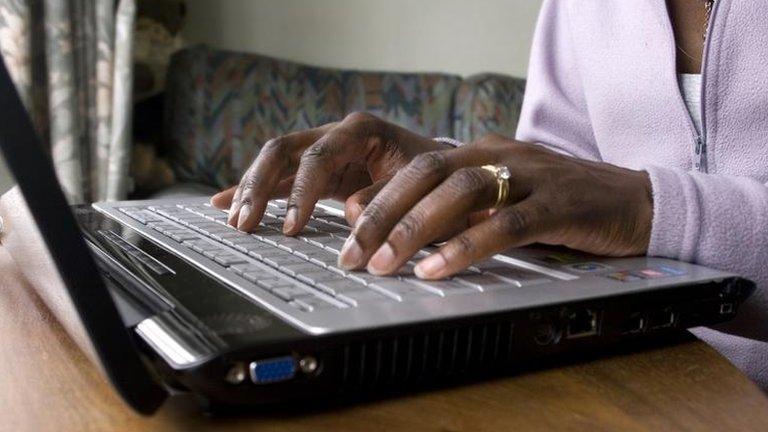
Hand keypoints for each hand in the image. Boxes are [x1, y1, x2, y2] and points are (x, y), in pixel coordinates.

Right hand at [211, 112, 448, 232]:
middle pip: (283, 150)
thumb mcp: (418, 185)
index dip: (301, 192)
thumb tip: (351, 212)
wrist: (441, 170)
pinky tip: (224, 203)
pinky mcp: (318, 170)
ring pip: (275, 162)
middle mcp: (335, 134)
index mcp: (360, 130)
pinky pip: (280, 177)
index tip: (292, 226)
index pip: (317, 155)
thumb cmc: (433, 176)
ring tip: (235, 222)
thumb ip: (385, 197)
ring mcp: (323, 149)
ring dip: (251, 190)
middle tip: (245, 223)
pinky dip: (255, 191)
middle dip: (259, 186)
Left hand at [338, 134, 652, 278]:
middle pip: (428, 173)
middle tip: (353, 252)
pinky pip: (505, 225)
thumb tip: (410, 230)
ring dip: (415, 228)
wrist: (636, 200)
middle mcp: (501, 155)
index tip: (346, 224)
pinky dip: (466, 247)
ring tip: (383, 263)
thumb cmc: (562, 205)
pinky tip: (436, 269)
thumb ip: (463, 208)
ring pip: (460, 192)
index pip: (418, 166)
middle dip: (383, 212)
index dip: (379, 194)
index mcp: (483, 151)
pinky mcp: (559, 204)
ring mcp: (531, 176)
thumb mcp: (505, 199)